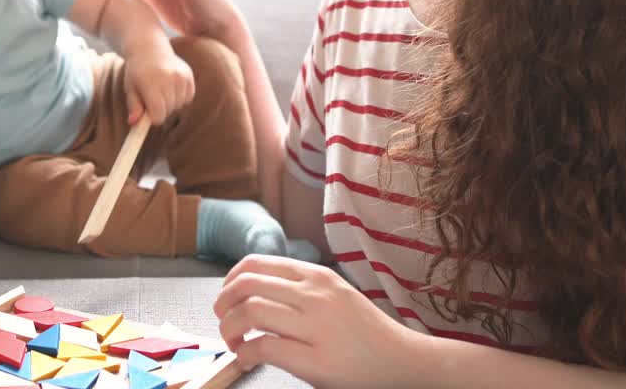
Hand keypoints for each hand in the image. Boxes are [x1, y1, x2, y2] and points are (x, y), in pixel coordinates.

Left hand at [123, 46, 194, 125]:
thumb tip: (133, 123)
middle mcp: (167, 79)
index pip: (158, 115)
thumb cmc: (136, 71)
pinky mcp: (188, 75)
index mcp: (150, 84)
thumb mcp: (131, 89)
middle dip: (160, 110)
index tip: (148, 111)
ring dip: (171, 104)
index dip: (152, 117)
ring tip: (161, 91)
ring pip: (179, 105)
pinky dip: (180, 97)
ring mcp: (180, 76)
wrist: (148, 49)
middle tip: (152, 98)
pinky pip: (188, 98)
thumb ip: (134, 107)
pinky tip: (171, 87)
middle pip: (169, 111)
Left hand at [214, 255, 428, 388]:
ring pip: (250, 311)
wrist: (403, 360)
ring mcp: (316, 326)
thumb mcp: (334, 294)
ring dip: (229, 328)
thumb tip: (253, 290)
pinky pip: (264, 348)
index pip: (256, 263)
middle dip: (223, 303)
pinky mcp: (317, 360)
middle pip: (247, 285)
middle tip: (222, 321)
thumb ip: (300, 288)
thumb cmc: (365, 332)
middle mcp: (315, 295)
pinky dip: (245, 353)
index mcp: (316, 276)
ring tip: (234, 341)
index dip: (229, 280)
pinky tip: (247, 358)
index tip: (226, 297)